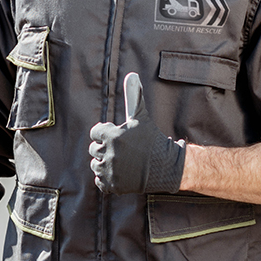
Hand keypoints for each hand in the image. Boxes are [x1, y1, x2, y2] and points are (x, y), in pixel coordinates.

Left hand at [89, 72, 185, 194]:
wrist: (165, 167)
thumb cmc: (152, 139)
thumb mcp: (141, 117)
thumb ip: (133, 96)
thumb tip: (131, 74)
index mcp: (111, 135)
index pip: (95, 133)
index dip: (106, 134)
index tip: (118, 137)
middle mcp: (109, 153)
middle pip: (94, 149)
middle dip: (105, 149)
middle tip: (122, 151)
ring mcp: (110, 171)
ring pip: (96, 165)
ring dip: (105, 164)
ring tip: (121, 162)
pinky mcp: (112, 185)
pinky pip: (100, 182)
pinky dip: (107, 179)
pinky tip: (120, 173)